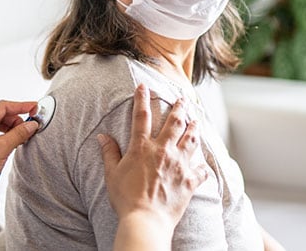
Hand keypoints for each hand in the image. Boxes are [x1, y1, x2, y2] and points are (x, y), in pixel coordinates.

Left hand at [0, 99, 38, 219]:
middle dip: (17, 120)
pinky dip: (6, 136)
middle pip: (2, 114)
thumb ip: (19, 134)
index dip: (21, 106)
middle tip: (30, 129)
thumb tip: (32, 125)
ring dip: (12, 129)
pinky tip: (14, 144)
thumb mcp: (2, 148)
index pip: (4, 106)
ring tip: (22, 139)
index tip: (35, 108)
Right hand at [98, 84, 209, 247]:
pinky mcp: (189, 181)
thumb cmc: (126, 198)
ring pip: (191, 140)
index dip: (142, 98)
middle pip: (174, 123)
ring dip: (194, 128)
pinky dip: (202, 166)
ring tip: (197, 120)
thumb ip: (109, 153)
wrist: (146, 220)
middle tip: (184, 98)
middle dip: (179, 108)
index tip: (144, 86)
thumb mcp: (112, 174)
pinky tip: (203, 164)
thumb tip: (102, 137)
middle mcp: (163, 151)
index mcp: (142, 147)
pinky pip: (201, 170)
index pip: (141, 116)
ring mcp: (179, 165)